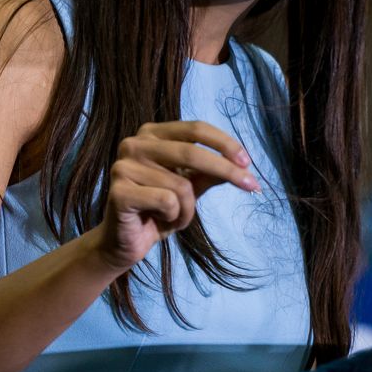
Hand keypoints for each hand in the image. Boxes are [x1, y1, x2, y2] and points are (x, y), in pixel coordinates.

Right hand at [90, 121, 256, 269]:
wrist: (126, 242)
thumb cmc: (158, 211)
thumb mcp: (190, 188)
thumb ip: (210, 172)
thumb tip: (242, 163)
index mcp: (151, 134)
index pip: (195, 129)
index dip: (225, 143)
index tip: (248, 162)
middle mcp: (134, 144)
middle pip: (192, 153)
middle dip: (227, 171)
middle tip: (252, 186)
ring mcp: (123, 167)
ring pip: (181, 185)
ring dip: (189, 209)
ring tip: (174, 216)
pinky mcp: (119, 192)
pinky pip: (167, 202)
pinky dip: (174, 216)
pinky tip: (158, 219)